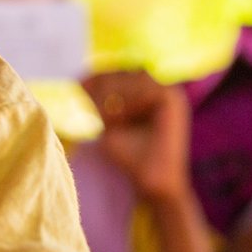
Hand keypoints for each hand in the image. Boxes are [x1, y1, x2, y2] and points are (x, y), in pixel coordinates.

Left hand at [82, 71, 190, 205]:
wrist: (150, 179)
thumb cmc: (128, 154)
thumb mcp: (107, 121)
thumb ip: (97, 100)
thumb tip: (79, 79)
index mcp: (144, 91)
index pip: (117, 72)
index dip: (96, 76)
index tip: (77, 85)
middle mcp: (157, 87)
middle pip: (122, 71)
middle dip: (101, 86)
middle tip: (90, 106)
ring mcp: (168, 91)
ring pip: (131, 77)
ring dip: (112, 95)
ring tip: (106, 120)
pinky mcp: (173, 99)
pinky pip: (145, 89)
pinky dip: (128, 103)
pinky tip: (118, 120)